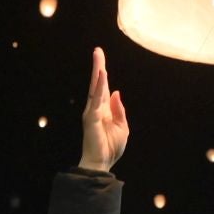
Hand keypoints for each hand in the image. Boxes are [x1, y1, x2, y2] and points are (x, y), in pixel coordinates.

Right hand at [78, 47, 128, 171]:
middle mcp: (96, 108)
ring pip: (95, 87)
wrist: (102, 163)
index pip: (104, 88)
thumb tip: (115, 92)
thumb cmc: (111, 148)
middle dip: (98, 66)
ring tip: (98, 56)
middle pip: (97, 83)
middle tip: (97, 50)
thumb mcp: (122, 127)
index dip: (103, 75)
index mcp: (104, 110)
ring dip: (97, 71)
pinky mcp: (91, 117)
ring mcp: (92, 112)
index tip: (102, 61)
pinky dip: (99, 86)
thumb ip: (119, 110)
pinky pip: (95, 99)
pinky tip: (101, 75)